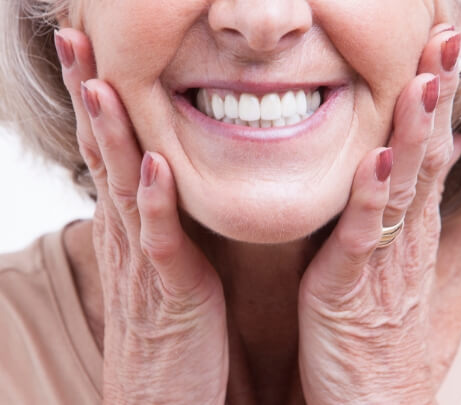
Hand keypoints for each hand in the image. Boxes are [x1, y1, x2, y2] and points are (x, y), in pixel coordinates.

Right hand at [55, 29, 227, 404]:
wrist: (160, 395)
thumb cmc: (167, 325)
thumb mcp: (159, 260)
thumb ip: (158, 219)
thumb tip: (160, 176)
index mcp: (129, 226)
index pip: (106, 151)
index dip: (96, 100)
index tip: (91, 51)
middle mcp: (127, 236)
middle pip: (102, 155)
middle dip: (89, 96)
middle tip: (76, 40)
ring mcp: (144, 263)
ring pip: (122, 189)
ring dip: (111, 136)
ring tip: (102, 84)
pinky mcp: (171, 293)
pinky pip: (160, 242)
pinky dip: (155, 204)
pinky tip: (153, 166)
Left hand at [297, 25, 460, 403]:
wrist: (371, 399)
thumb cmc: (374, 327)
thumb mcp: (393, 262)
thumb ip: (403, 210)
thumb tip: (429, 157)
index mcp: (405, 229)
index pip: (423, 151)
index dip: (431, 100)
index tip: (437, 49)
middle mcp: (401, 238)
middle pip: (421, 157)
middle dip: (432, 98)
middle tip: (444, 39)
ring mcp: (381, 263)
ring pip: (401, 188)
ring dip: (413, 133)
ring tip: (424, 81)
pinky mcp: (351, 290)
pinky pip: (362, 238)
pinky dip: (372, 198)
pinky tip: (379, 159)